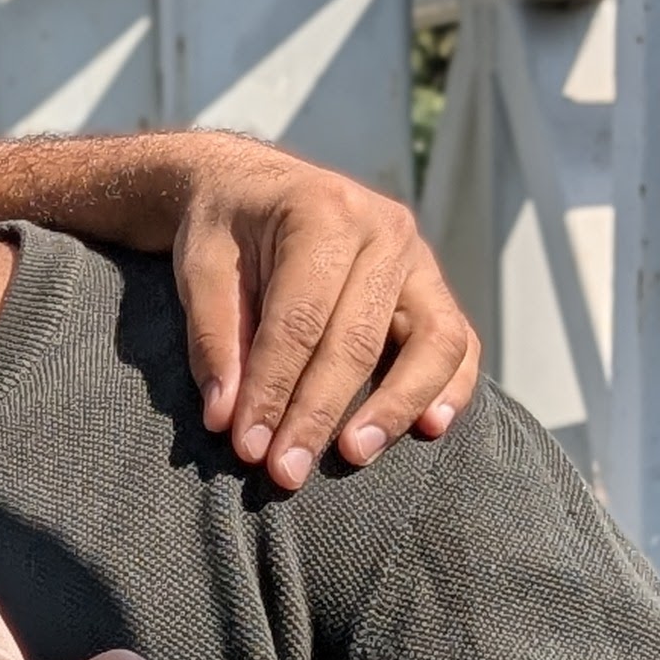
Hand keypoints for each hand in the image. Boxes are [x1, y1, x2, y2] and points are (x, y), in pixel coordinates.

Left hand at [171, 137, 477, 491]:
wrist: (256, 188)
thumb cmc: (226, 231)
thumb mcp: (200, 269)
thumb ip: (215, 340)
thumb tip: (227, 418)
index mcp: (322, 211)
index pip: (299, 321)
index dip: (272, 390)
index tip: (247, 447)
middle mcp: (384, 229)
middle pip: (358, 339)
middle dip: (318, 414)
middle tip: (285, 471)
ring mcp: (419, 257)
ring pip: (431, 341)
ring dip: (395, 408)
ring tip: (354, 456)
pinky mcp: (433, 288)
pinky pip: (459, 342)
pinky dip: (450, 387)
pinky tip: (429, 429)